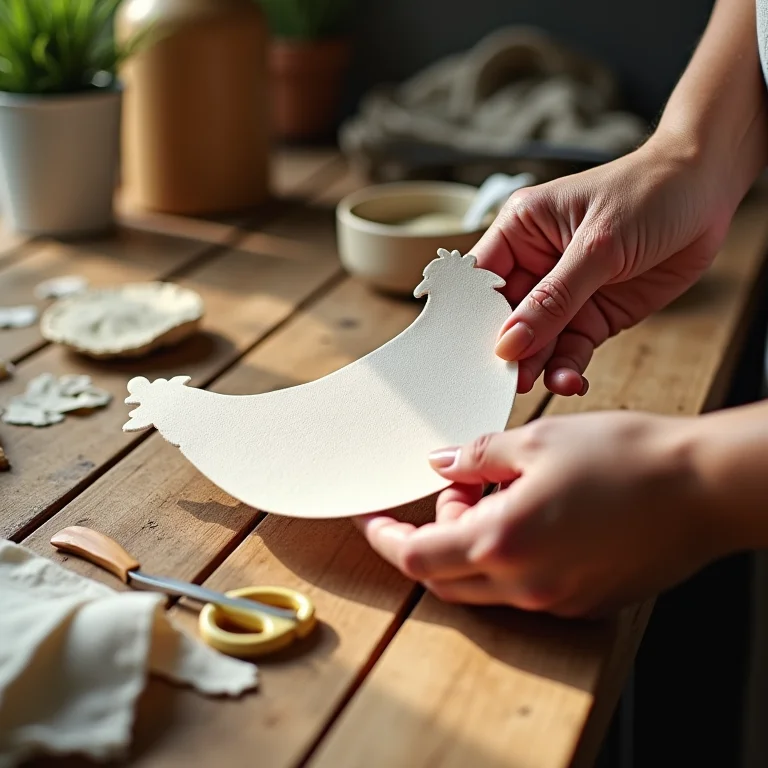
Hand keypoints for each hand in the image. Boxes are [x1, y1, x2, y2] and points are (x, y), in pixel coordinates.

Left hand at [358, 411, 721, 617]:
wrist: (704, 487)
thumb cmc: (626, 457)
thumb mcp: (538, 441)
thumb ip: (478, 456)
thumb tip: (442, 464)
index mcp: (503, 541)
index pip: (417, 556)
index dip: (385, 537)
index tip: (370, 519)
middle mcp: (524, 583)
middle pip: (444, 576)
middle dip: (433, 532)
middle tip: (457, 488)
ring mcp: (555, 599)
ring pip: (482, 583)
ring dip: (472, 540)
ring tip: (503, 489)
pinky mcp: (583, 601)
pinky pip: (522, 586)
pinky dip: (507, 555)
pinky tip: (532, 513)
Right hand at [473, 137, 738, 396]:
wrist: (708, 192)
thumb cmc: (650, 192)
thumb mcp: (597, 246)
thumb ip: (553, 300)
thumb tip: (510, 342)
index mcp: (520, 232)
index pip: (480, 282)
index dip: (471, 318)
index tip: (469, 353)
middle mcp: (535, 265)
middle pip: (505, 318)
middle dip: (506, 349)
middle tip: (503, 380)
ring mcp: (564, 294)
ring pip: (538, 341)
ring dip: (537, 365)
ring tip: (536, 385)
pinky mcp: (592, 315)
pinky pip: (570, 350)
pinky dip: (568, 369)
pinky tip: (570, 381)